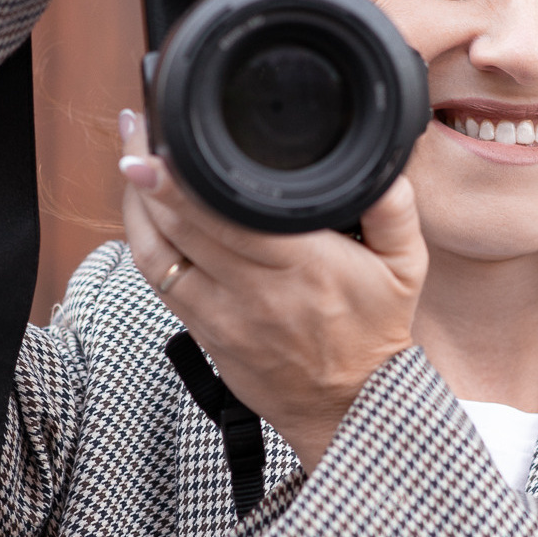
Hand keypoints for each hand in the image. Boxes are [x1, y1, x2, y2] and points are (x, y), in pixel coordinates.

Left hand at [118, 113, 426, 472]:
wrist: (348, 409)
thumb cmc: (374, 332)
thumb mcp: (406, 269)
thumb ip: (395, 211)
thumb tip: (383, 168)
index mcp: (306, 267)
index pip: (231, 216)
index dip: (184, 181)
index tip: (162, 141)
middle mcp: (256, 290)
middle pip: (183, 225)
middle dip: (150, 173)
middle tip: (138, 127)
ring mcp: (223, 314)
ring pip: (159, 252)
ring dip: (136, 205)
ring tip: (131, 157)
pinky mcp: (203, 330)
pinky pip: (159, 279)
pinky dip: (142, 238)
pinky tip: (141, 208)